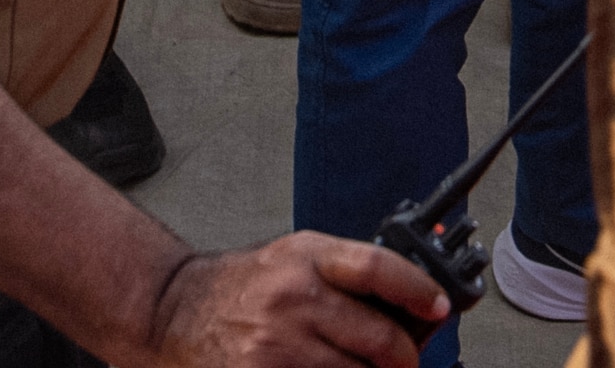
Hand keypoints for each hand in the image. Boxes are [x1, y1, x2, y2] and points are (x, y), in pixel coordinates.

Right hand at [145, 233, 442, 365]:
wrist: (176, 311)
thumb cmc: (242, 286)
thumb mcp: (292, 259)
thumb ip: (343, 275)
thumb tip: (405, 302)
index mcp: (307, 256)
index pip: (377, 267)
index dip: (417, 288)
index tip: (438, 305)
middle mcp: (294, 295)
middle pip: (377, 334)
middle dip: (404, 356)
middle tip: (408, 362)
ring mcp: (278, 341)